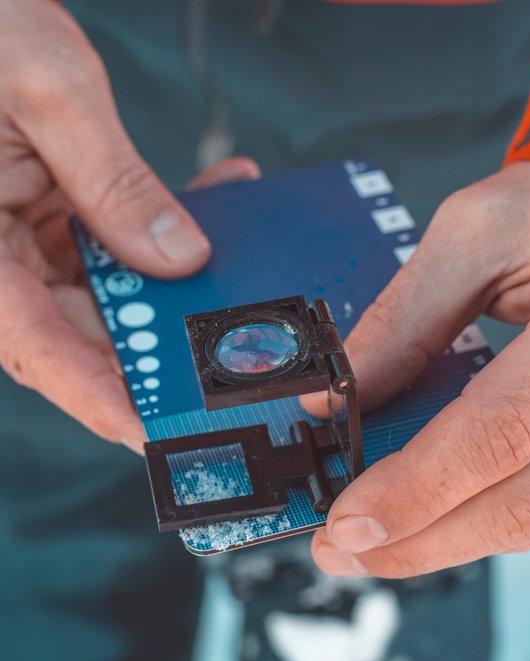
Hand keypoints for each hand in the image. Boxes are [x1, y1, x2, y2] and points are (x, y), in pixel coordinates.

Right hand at [0, 0, 258, 452]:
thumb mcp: (49, 95)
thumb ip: (115, 184)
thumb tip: (181, 260)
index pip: (35, 346)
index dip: (96, 396)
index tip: (152, 433)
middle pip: (82, 331)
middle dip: (161, 341)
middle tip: (232, 353)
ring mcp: (25, 242)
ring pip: (110, 292)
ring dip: (179, 276)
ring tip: (243, 260)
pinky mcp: (53, 219)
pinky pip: (116, 243)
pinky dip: (166, 225)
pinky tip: (221, 193)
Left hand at [310, 161, 529, 577]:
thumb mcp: (473, 235)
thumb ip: (402, 321)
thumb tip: (338, 396)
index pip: (504, 432)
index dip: (418, 488)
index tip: (348, 517)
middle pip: (523, 502)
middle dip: (421, 539)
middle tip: (343, 547)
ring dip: (447, 540)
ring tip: (377, 539)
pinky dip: (486, 517)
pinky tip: (438, 513)